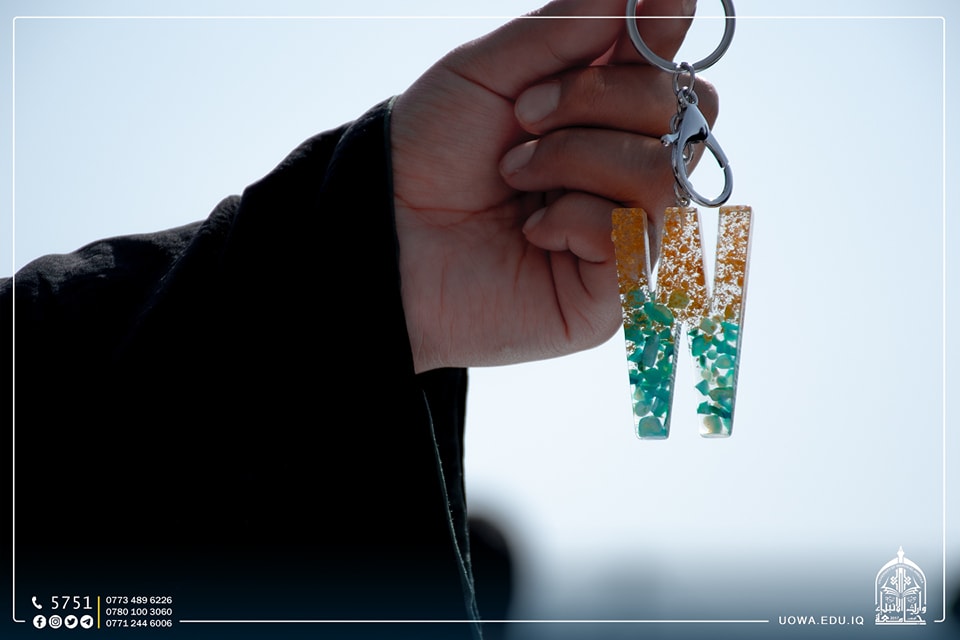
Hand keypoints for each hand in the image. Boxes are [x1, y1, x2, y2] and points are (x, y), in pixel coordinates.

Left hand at [391, 0, 716, 371]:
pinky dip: (575, 219)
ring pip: (663, 171)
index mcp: (608, 114)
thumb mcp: (489, 68)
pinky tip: (533, 232)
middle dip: (596, 98)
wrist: (382, 230)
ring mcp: (631, 233)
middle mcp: (631, 170)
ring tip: (514, 175)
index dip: (665, 34)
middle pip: (687, 111)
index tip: (639, 16)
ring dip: (576, 158)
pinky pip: (634, 234)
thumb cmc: (430, 152)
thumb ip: (570, 27)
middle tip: (524, 117)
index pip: (678, 70)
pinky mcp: (618, 294)